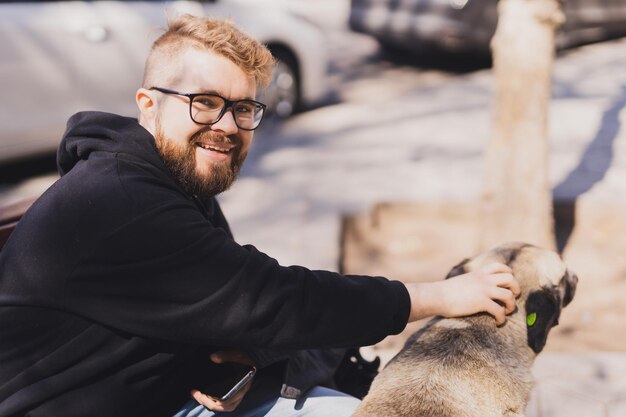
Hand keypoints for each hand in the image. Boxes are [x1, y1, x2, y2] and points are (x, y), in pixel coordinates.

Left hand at [190, 350, 255, 411]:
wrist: (251, 359)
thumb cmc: (245, 358)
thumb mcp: (237, 354)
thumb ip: (226, 355)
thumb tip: (213, 357)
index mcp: (243, 386)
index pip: (228, 402)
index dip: (213, 402)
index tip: (201, 395)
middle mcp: (240, 393)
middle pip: (223, 406)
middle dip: (207, 402)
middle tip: (195, 394)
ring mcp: (237, 395)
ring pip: (222, 406)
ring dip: (208, 403)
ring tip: (197, 395)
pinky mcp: (233, 394)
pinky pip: (223, 403)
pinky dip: (213, 402)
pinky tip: (204, 396)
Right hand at [405, 263, 519, 324]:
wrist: (437, 296)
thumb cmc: (445, 292)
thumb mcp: (461, 281)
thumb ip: (472, 282)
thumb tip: (474, 290)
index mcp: (478, 273)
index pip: (500, 266)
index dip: (509, 273)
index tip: (509, 283)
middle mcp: (484, 279)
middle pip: (510, 278)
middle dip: (515, 288)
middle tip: (512, 297)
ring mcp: (484, 290)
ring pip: (509, 295)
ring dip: (511, 305)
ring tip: (506, 311)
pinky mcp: (482, 302)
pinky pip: (499, 311)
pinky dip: (502, 318)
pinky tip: (498, 322)